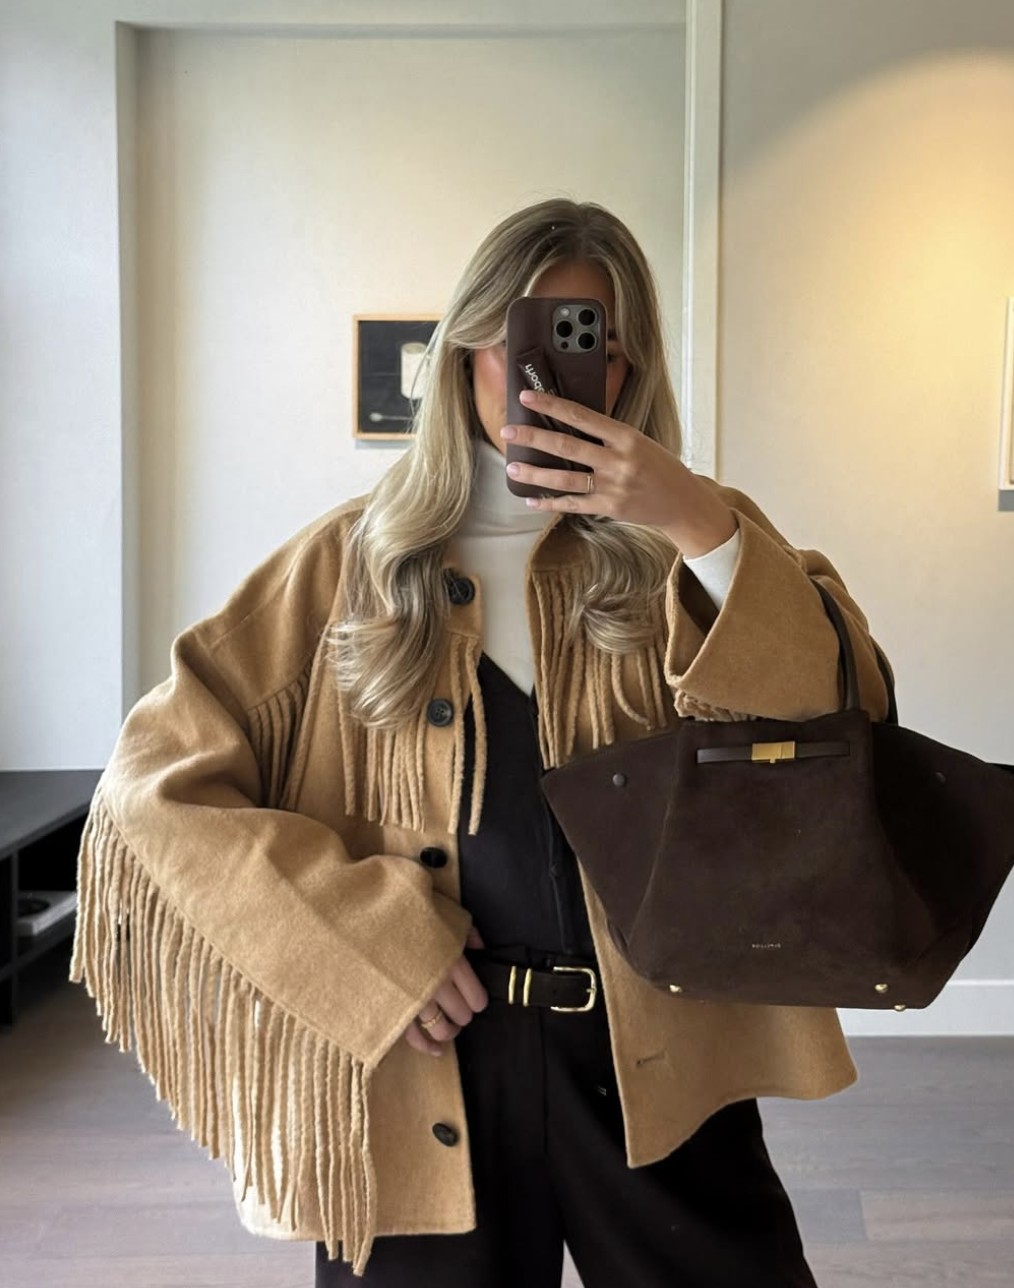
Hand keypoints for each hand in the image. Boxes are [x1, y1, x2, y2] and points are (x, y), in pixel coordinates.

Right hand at [401, 925, 488, 1057]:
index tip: (474, 997)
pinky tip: (436, 1050)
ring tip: (448, 1025)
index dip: (478, 1000)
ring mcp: (414, 1001)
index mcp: (452, 962)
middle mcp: (437, 986)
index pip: (477, 998)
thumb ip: (466, 931)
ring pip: (441, 1030)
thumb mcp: (444, 912)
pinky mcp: (394, 1011)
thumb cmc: (407, 912)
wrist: (363, 920)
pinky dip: (427, 1046)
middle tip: (458, 1007)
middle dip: (463, 1013)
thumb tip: (481, 948)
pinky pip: (414, 1038)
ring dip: (448, 1030)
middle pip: (462, 1015)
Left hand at [501, 389, 736, 557]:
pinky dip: (550, 503)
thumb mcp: (638, 441)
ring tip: (512, 469)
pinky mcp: (609, 508)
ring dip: (535, 474)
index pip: (581, 415)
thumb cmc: (659, 467)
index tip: (528, 398)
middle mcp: (618, 460)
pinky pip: (573, 505)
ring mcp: (612, 486)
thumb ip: (607, 435)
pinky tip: (531, 500)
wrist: (682, 502)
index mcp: (625, 436)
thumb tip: (569, 424)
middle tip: (508, 432)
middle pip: (566, 446)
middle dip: (533, 438)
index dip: (551, 406)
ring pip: (564, 478)